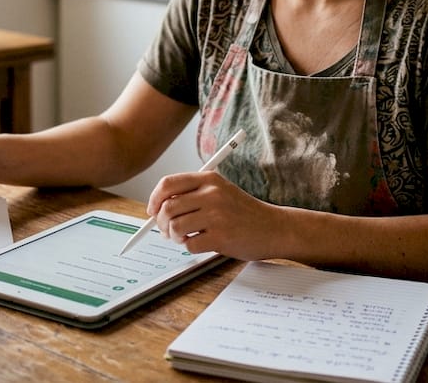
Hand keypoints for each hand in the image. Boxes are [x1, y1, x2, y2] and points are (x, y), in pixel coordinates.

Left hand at [146, 171, 281, 260]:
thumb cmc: (244, 212)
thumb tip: (158, 209)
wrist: (274, 228)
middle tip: (167, 230)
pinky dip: (191, 247)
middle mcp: (212, 194)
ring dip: (175, 237)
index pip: (168, 184)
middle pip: (167, 207)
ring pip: (175, 227)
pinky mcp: (221, 236)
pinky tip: (202, 243)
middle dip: (161, 223)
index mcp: (209, 179)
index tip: (152, 211)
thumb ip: (192, 194)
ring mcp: (216, 215)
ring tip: (186, 237)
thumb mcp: (220, 192)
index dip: (154, 199)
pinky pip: (190, 245)